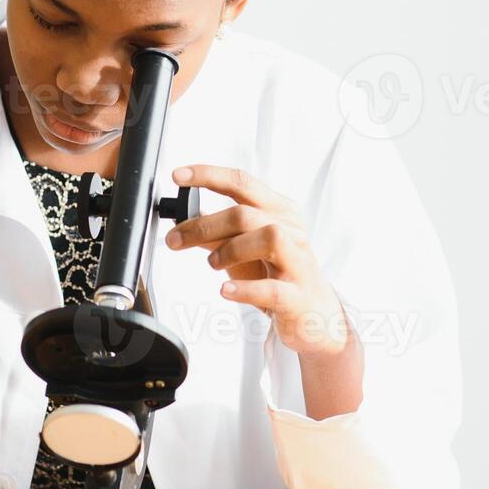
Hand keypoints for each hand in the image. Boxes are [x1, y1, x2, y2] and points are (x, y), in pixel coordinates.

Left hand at [164, 164, 349, 356]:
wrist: (313, 313)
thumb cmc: (275, 274)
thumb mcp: (242, 249)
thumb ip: (215, 235)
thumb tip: (180, 224)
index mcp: (278, 210)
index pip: (242, 183)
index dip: (208, 175)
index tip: (178, 175)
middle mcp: (291, 230)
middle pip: (245, 214)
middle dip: (204, 225)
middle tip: (175, 239)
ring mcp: (297, 262)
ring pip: (269, 238)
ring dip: (230, 249)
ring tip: (212, 264)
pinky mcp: (298, 296)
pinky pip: (273, 289)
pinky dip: (245, 289)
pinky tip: (225, 289)